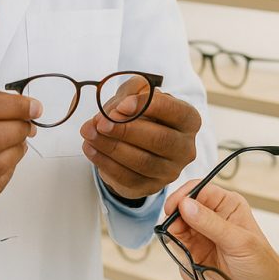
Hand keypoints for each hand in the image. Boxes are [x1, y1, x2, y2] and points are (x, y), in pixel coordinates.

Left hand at [78, 77, 199, 199]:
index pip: (176, 111)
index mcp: (189, 120)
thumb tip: (115, 111)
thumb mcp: (138, 93)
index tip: (121, 106)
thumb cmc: (141, 114)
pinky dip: (105, 163)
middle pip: (160, 140)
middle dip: (126, 130)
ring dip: (111, 147)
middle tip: (101, 123)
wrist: (136, 142)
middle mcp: (185, 148)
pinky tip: (91, 148)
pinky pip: (127, 178)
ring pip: (142, 162)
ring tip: (89, 133)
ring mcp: (170, 171)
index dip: (148, 106)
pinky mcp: (150, 187)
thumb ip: (130, 92)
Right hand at [163, 182, 278, 279]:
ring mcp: (200, 237)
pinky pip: (175, 249)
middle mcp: (211, 218)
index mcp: (227, 205)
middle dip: (175, 217)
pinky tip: (187, 259)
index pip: (198, 190)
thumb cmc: (263, 267)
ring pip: (175, 228)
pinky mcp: (192, 256)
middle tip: (173, 229)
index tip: (173, 207)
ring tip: (183, 247)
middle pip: (182, 207)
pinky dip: (176, 252)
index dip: (183, 196)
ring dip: (174, 236)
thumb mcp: (239, 242)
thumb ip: (210, 222)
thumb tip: (185, 205)